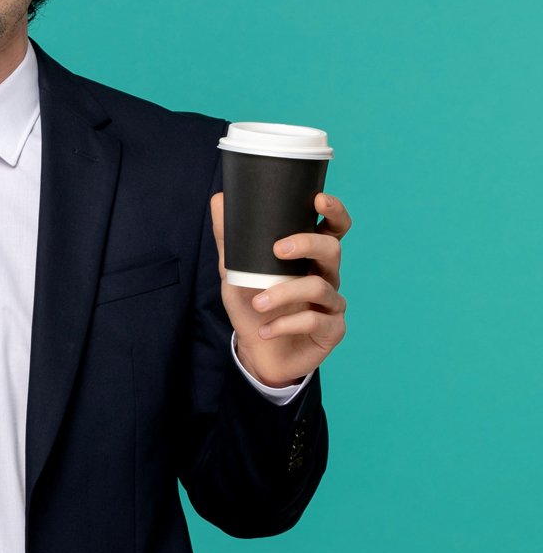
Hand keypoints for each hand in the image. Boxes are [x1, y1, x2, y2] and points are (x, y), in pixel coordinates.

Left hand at [210, 192, 350, 388]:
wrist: (257, 353)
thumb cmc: (252, 307)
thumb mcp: (235, 273)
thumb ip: (229, 239)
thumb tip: (219, 199)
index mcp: (308, 256)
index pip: (332, 228)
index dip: (334, 211)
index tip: (318, 199)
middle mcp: (325, 275)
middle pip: (332, 249)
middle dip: (307, 244)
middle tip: (277, 249)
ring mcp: (332, 303)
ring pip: (319, 287)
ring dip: (284, 293)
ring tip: (258, 303)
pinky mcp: (332, 329)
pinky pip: (315, 321)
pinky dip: (286, 324)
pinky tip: (266, 330)